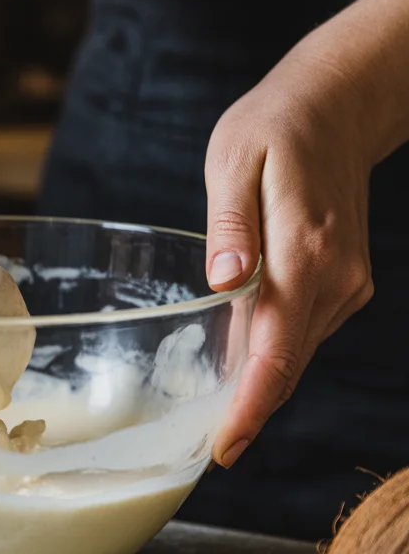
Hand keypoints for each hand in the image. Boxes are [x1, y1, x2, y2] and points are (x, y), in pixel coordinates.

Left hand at [205, 32, 377, 467]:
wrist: (340, 104)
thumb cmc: (276, 127)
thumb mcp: (234, 161)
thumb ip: (230, 228)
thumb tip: (221, 285)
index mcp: (304, 249)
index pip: (277, 347)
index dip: (251, 404)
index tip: (226, 446)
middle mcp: (335, 276)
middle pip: (287, 363)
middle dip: (249, 410)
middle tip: (207, 449)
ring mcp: (347, 282)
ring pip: (296, 352)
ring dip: (260, 383)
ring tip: (214, 412)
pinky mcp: (346, 282)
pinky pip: (304, 331)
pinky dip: (274, 350)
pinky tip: (241, 356)